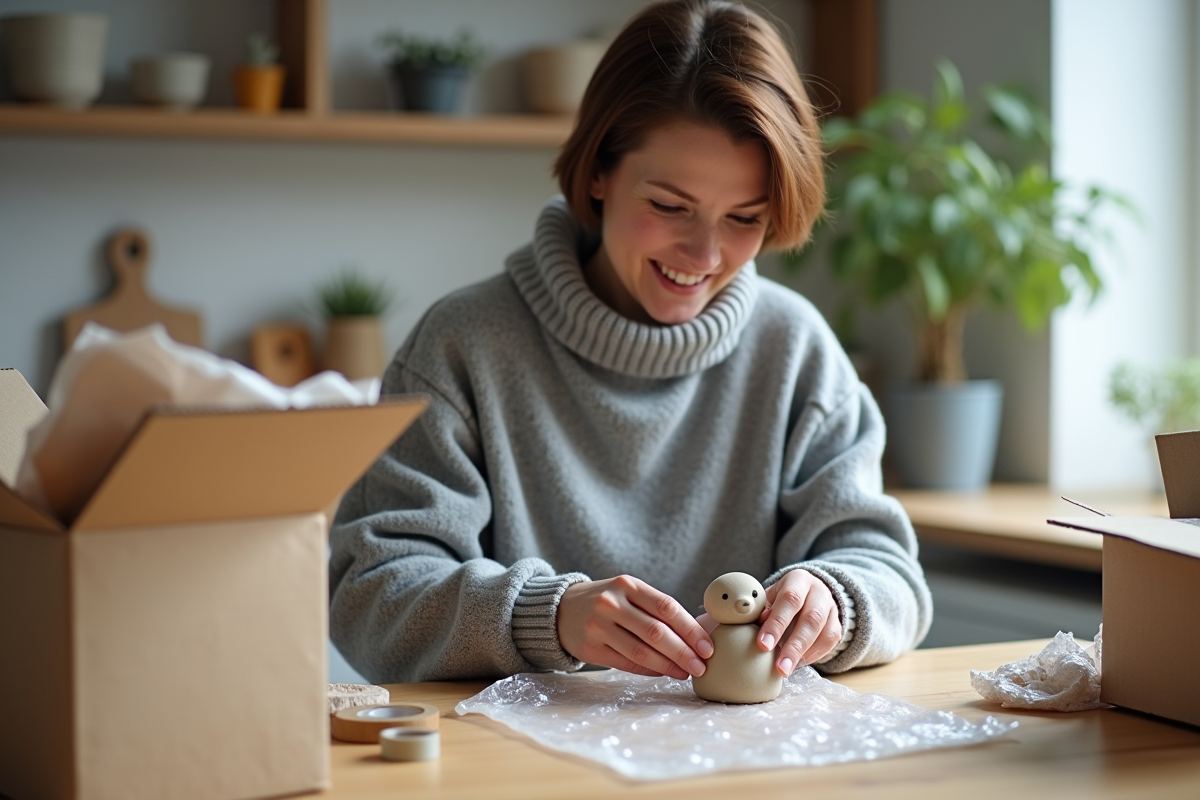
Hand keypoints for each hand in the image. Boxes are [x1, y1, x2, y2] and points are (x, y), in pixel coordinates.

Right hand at [557, 575, 713, 678]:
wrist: (560, 609)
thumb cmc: (607, 602)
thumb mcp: (628, 592)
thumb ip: (656, 608)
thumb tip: (696, 636)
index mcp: (627, 585)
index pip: (667, 607)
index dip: (690, 629)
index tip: (707, 646)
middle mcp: (611, 603)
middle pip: (656, 631)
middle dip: (683, 652)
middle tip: (701, 666)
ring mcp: (598, 626)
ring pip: (641, 651)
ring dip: (669, 665)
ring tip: (686, 672)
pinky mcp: (591, 648)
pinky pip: (627, 662)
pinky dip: (649, 670)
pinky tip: (663, 672)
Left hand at [756, 570, 841, 676]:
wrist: (808, 591)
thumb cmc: (780, 597)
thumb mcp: (769, 596)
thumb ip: (763, 609)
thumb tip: (758, 625)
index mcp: (798, 579)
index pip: (790, 599)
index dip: (777, 623)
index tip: (763, 645)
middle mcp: (819, 591)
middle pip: (811, 619)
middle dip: (794, 646)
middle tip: (780, 667)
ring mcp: (831, 608)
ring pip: (824, 633)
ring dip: (804, 654)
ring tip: (786, 670)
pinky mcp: (838, 624)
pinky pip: (830, 642)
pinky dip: (814, 655)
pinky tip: (798, 664)